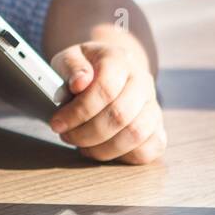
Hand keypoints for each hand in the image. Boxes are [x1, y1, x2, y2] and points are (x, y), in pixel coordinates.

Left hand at [49, 40, 165, 163]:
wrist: (108, 71)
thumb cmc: (84, 69)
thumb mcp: (69, 58)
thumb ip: (70, 66)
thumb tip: (79, 83)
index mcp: (119, 60)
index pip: (105, 89)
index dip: (79, 111)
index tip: (57, 123)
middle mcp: (142, 81)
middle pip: (120, 115)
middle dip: (86, 133)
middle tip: (66, 136)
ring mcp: (152, 105)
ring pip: (136, 135)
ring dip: (103, 148)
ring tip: (82, 145)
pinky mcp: (157, 127)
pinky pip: (151, 148)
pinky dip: (125, 156)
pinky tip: (103, 149)